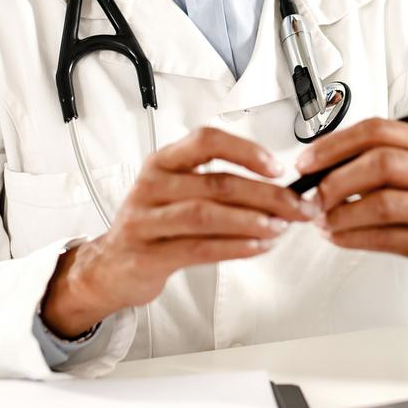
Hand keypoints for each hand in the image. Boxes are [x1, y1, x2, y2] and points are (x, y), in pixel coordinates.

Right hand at [40, 127, 318, 337]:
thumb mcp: (177, 192)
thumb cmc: (154, 224)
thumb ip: (217, 185)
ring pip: (207, 215)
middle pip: (217, 183)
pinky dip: (235, 247)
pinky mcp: (148, 255)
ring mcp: (146, 220)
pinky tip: (259, 247)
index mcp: (163, 162)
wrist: (110, 266)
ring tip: (281, 227)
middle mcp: (152, 185)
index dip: (245, 151)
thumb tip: (278, 188)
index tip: (277, 168)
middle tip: (297, 206)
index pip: (206, 141)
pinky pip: (199, 248)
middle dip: (266, 195)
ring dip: (252, 221)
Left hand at [296, 116, 407, 295]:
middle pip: (381, 163)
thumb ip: (371, 161)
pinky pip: (386, 238)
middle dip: (336, 180)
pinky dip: (352, 237)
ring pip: (383, 203)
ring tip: (321, 220)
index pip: (377, 131)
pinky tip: (337, 236)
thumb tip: (315, 166)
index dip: (335, 145)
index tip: (306, 162)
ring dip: (341, 213)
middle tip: (312, 196)